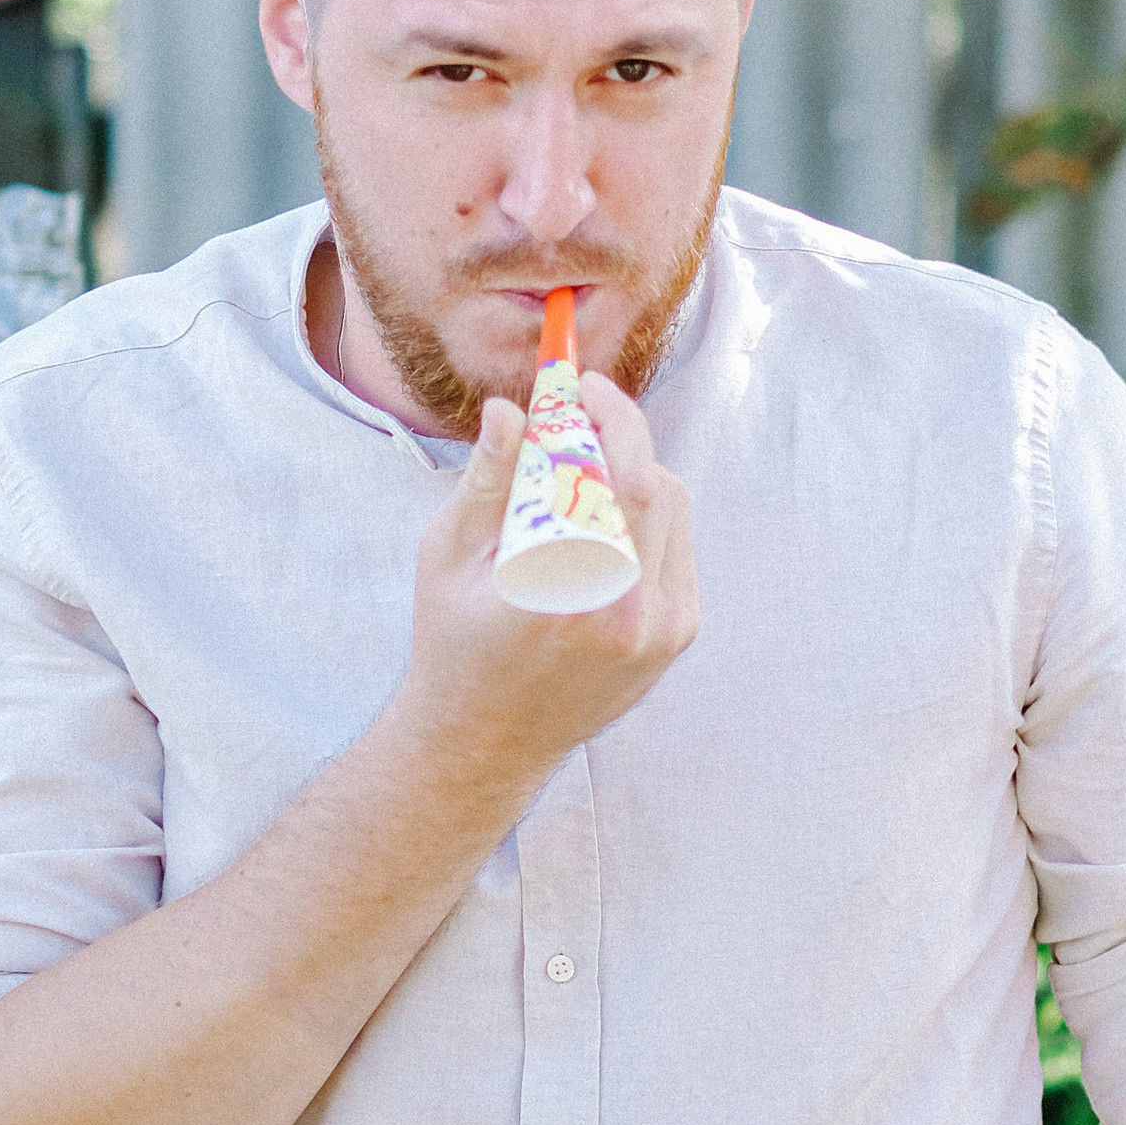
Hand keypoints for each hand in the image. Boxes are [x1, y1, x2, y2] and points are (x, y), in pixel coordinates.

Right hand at [393, 375, 696, 796]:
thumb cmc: (454, 645)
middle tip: (579, 412)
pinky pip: (676, 550)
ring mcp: (663, 632)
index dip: (609, 414)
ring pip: (675, 513)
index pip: (621, 476)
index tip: (582, 382)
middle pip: (657, 486)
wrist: (484, 742)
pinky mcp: (675, 639)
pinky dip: (646, 518)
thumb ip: (486, 480)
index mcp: (570, 594)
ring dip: (634, 474)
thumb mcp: (449, 558)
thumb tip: (509, 410)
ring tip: (580, 469)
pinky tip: (600, 520)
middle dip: (621, 435)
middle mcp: (630, 616)